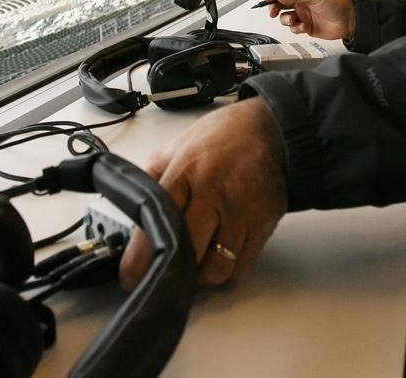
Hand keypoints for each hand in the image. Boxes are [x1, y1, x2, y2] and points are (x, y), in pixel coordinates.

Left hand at [119, 97, 288, 288]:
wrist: (275, 131)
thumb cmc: (226, 137)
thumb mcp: (180, 145)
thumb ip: (155, 174)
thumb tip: (130, 200)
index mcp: (186, 171)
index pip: (157, 219)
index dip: (140, 255)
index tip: (131, 275)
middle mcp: (214, 194)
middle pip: (187, 251)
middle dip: (170, 271)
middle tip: (163, 275)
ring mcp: (241, 213)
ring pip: (216, 268)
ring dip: (201, 274)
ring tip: (196, 262)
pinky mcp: (263, 226)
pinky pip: (240, 268)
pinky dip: (226, 271)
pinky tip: (219, 257)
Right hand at [263, 0, 355, 39]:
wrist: (350, 21)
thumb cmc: (338, 3)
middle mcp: (301, 2)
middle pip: (280, 3)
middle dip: (274, 7)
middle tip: (272, 12)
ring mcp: (303, 14)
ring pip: (285, 17)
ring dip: (286, 20)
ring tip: (293, 20)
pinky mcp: (306, 26)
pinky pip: (294, 28)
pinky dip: (296, 28)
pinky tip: (304, 27)